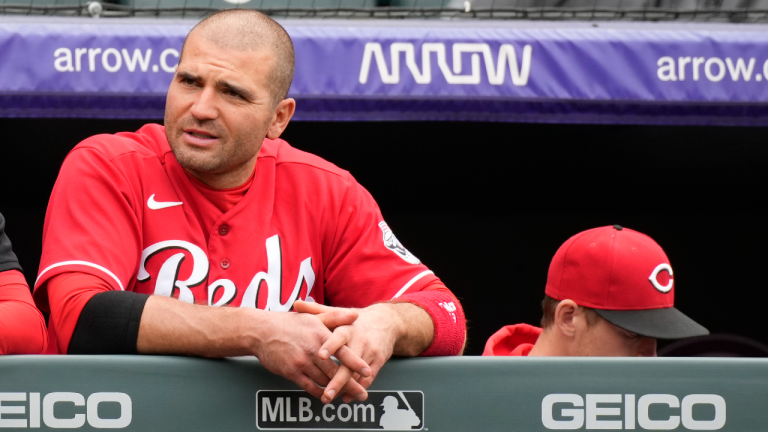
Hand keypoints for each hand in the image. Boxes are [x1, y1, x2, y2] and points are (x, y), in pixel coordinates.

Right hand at [251, 308, 371, 399]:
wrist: (262, 331)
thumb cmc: (290, 323)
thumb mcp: (314, 317)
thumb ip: (336, 318)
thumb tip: (356, 316)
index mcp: (321, 335)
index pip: (343, 351)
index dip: (356, 363)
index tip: (367, 371)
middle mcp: (313, 351)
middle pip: (336, 371)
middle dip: (351, 384)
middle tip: (363, 394)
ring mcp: (302, 362)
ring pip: (324, 381)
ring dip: (336, 390)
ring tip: (348, 396)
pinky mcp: (291, 372)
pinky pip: (309, 386)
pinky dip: (319, 392)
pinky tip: (326, 396)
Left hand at [293, 300, 402, 403]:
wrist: (387, 322)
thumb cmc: (356, 320)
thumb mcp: (339, 313)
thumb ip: (317, 310)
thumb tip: (296, 303)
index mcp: (348, 328)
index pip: (339, 337)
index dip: (330, 346)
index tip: (320, 355)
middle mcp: (361, 341)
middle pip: (349, 363)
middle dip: (338, 380)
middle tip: (326, 393)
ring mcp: (371, 353)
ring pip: (357, 374)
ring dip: (345, 388)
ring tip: (331, 398)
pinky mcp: (379, 362)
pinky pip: (368, 379)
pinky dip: (357, 388)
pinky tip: (346, 397)